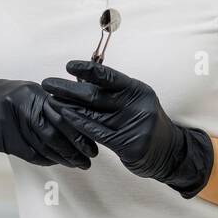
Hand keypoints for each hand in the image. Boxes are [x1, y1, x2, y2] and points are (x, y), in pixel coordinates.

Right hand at [0, 69, 97, 168]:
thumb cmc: (10, 97)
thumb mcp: (32, 93)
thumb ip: (52, 105)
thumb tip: (79, 121)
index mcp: (33, 95)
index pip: (62, 117)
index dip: (78, 134)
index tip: (91, 146)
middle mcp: (21, 108)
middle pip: (52, 134)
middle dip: (73, 150)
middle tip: (87, 160)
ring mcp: (10, 124)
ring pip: (41, 147)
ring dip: (60, 158)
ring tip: (75, 163)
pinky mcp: (2, 138)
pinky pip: (28, 153)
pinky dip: (45, 159)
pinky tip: (55, 161)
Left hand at [41, 60, 213, 197]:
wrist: (169, 151)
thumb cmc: (144, 122)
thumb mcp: (134, 101)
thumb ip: (112, 92)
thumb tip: (81, 78)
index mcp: (138, 90)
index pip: (109, 76)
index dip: (87, 69)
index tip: (68, 66)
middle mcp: (136, 105)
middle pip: (95, 94)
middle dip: (68, 88)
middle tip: (48, 83)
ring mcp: (133, 126)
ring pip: (93, 114)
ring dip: (68, 106)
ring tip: (50, 99)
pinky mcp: (128, 145)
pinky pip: (97, 132)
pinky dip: (79, 124)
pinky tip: (64, 117)